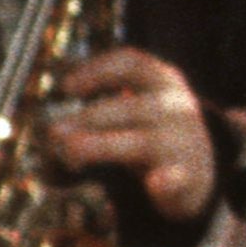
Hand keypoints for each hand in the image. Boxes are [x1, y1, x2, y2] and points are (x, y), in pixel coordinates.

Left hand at [44, 47, 216, 221]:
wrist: (201, 169)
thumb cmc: (148, 133)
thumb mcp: (127, 112)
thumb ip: (89, 116)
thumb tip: (44, 143)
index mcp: (163, 81)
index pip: (132, 64)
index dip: (97, 70)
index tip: (67, 87)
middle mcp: (175, 109)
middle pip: (125, 108)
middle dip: (84, 119)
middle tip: (54, 134)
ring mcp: (182, 144)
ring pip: (139, 143)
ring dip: (98, 147)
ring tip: (69, 158)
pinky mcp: (185, 180)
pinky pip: (175, 179)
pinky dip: (165, 182)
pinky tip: (155, 183)